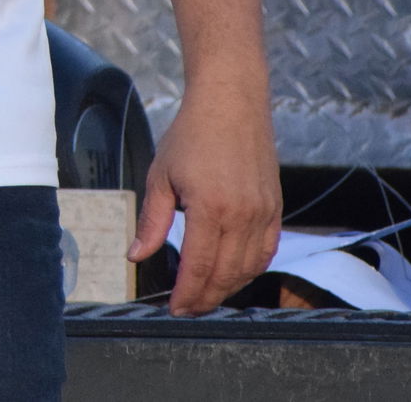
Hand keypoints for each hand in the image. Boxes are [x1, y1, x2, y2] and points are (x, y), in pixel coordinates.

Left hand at [128, 85, 280, 314]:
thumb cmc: (191, 134)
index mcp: (209, 208)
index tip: (176, 309)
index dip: (187, 294)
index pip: (198, 267)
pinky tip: (234, 273)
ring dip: (228, 288)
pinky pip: (267, 251)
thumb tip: (136, 255)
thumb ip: (151, 221)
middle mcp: (241, 215)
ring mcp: (263, 212)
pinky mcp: (275, 207)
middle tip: (189, 309)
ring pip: (249, 268)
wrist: (230, 102)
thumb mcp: (160, 175)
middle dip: (205, 298)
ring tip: (207, 294)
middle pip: (225, 274)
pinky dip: (251, 269)